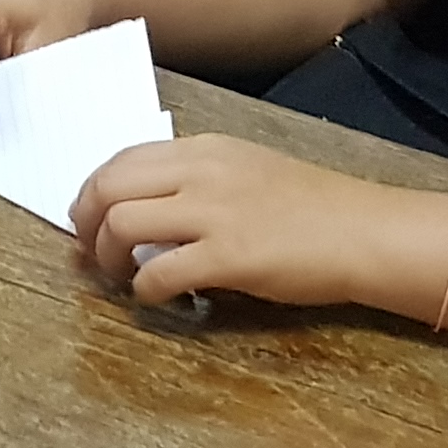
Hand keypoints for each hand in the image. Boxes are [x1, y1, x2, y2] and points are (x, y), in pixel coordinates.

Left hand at [70, 134, 389, 307]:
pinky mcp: (228, 257)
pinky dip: (144, 291)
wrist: (363, 231)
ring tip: (121, 277)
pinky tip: (158, 298)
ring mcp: (213, 213)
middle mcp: (201, 172)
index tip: (89, 220)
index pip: (121, 159)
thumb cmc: (312, 207)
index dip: (92, 193)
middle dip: (85, 224)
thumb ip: (196, 179)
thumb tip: (146, 208)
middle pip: (108, 188)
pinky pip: (158, 272)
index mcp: (204, 149)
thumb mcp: (247, 169)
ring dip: (107, 258)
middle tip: (90, 253)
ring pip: (122, 225)